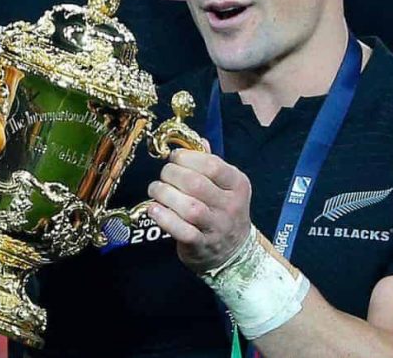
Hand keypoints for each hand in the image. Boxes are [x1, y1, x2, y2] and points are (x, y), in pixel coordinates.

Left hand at [146, 148, 252, 273]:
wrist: (234, 252)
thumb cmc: (223, 211)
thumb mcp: (225, 185)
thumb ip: (210, 162)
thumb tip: (196, 140)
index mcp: (237, 185)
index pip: (212, 165)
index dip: (186, 157)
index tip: (173, 157)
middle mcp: (230, 206)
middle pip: (195, 184)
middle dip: (171, 174)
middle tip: (163, 176)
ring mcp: (217, 227)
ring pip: (189, 207)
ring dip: (164, 194)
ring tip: (156, 191)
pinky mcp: (202, 245)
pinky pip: (182, 230)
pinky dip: (164, 218)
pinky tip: (154, 209)